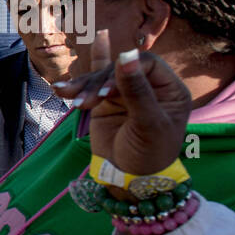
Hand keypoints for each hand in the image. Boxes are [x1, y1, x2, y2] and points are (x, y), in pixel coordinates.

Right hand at [51, 29, 191, 176]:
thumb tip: (126, 54)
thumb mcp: (148, 123)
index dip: (124, 71)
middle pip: (120, 69)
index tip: (106, 91)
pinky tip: (82, 58)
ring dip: (82, 86)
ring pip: (101, 78)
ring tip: (65, 95)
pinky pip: (94, 83)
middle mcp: (148, 87)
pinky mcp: (105, 102)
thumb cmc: (149, 154)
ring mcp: (125, 94)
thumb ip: (136, 90)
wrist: (130, 179)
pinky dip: (81, 81)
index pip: (146, 63)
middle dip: (98, 83)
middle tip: (86, 102)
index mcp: (169, 88)